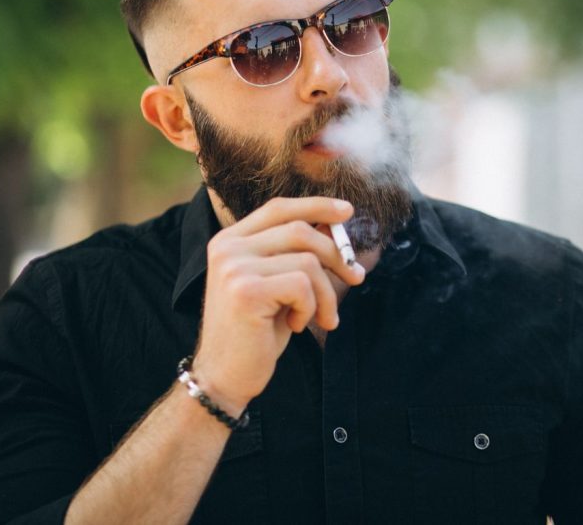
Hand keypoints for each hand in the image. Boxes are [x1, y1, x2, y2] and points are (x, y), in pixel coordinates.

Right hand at [190, 197, 364, 414]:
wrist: (226, 376)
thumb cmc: (256, 332)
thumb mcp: (277, 284)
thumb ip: (295, 253)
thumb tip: (333, 225)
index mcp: (230, 240)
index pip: (279, 208)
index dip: (317, 206)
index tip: (348, 212)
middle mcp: (227, 248)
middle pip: (300, 230)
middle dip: (337, 254)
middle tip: (356, 278)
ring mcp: (234, 267)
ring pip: (308, 261)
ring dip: (326, 293)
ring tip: (321, 317)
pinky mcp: (246, 291)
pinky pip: (302, 285)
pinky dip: (311, 308)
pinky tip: (296, 326)